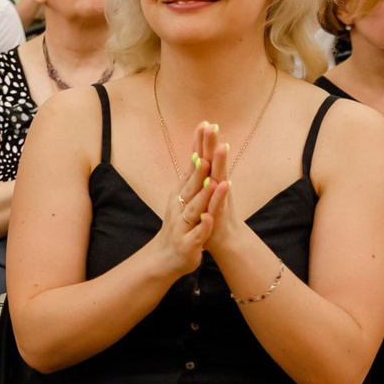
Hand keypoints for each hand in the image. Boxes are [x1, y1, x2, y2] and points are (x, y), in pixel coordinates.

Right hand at [149, 121, 228, 279]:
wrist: (167, 257)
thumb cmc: (180, 225)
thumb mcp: (185, 199)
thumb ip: (193, 178)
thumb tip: (200, 154)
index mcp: (182, 193)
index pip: (192, 166)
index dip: (199, 147)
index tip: (206, 126)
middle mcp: (180, 205)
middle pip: (192, 183)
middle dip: (202, 166)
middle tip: (211, 148)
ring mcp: (183, 224)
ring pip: (195, 207)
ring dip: (205, 195)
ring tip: (216, 182)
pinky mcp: (188, 243)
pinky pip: (197, 233)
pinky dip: (203, 226)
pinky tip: (210, 218)